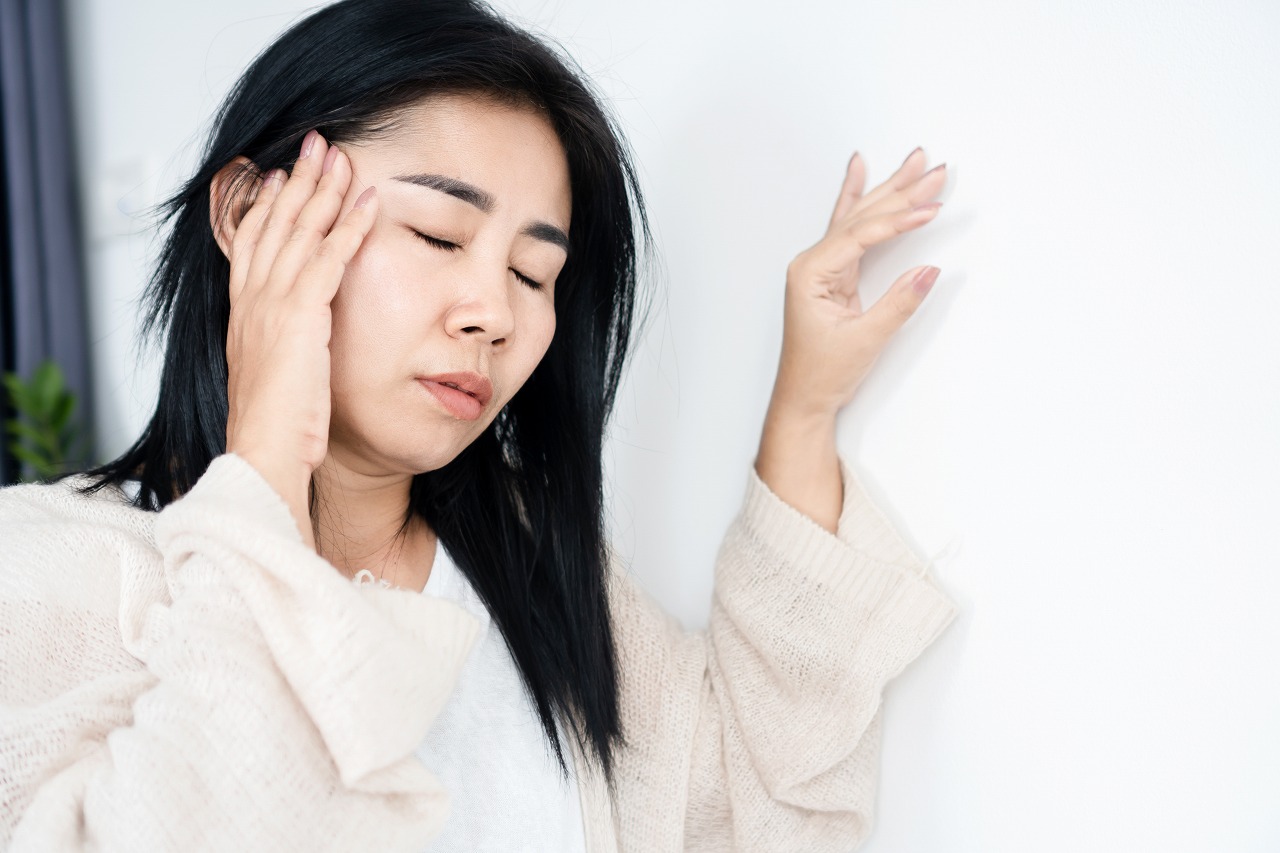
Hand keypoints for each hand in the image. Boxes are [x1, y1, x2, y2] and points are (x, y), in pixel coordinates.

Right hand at [220, 130, 377, 546]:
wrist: (264, 454)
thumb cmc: (275, 431)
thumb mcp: (278, 380)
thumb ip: (287, 352)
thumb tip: (302, 347)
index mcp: (245, 315)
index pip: (254, 245)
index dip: (269, 206)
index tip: (282, 176)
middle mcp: (253, 302)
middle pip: (274, 224)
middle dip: (296, 181)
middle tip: (316, 145)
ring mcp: (274, 306)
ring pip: (300, 231)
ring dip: (323, 190)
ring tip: (342, 156)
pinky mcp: (302, 317)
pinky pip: (330, 259)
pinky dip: (350, 226)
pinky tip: (369, 201)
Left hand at [769, 147, 946, 418]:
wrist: (803, 398)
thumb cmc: (821, 374)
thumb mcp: (865, 340)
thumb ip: (898, 303)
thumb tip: (929, 271)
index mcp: (810, 273)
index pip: (861, 235)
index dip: (899, 220)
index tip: (931, 209)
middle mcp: (812, 263)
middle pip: (862, 217)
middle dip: (901, 192)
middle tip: (935, 169)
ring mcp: (822, 267)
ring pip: (860, 218)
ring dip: (891, 191)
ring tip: (917, 162)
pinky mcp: (833, 275)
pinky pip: (851, 229)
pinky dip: (860, 201)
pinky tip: (861, 170)